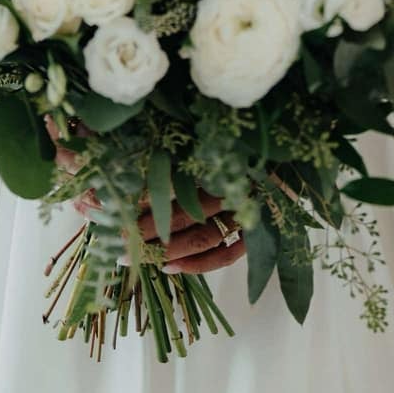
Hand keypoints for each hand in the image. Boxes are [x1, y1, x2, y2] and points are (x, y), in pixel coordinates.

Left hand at [43, 116, 244, 273]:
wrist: (292, 156)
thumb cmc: (245, 134)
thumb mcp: (206, 124)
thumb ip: (170, 128)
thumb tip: (114, 127)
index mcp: (220, 152)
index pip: (172, 176)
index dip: (136, 190)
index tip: (102, 197)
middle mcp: (234, 182)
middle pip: (183, 210)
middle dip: (142, 226)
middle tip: (109, 238)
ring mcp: (248, 209)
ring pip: (203, 235)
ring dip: (166, 250)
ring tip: (132, 258)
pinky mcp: (259, 231)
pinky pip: (228, 253)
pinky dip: (199, 264)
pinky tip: (170, 268)